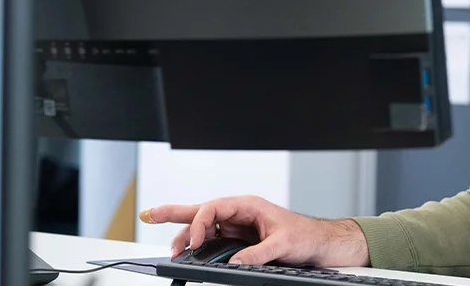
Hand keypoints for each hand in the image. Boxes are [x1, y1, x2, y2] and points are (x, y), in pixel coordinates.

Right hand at [139, 195, 369, 266]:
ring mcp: (237, 227)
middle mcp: (239, 213)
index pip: (214, 208)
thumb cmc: (305, 236)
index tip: (195, 244)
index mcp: (249, 205)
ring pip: (203, 227)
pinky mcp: (237, 241)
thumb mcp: (283, 244)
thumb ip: (257, 254)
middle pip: (202, 211)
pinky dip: (197, 246)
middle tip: (149, 215)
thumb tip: (234, 263)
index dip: (200, 224)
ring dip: (185, 237)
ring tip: (171, 250)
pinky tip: (187, 252)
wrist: (319, 245)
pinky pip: (212, 241)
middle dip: (174, 213)